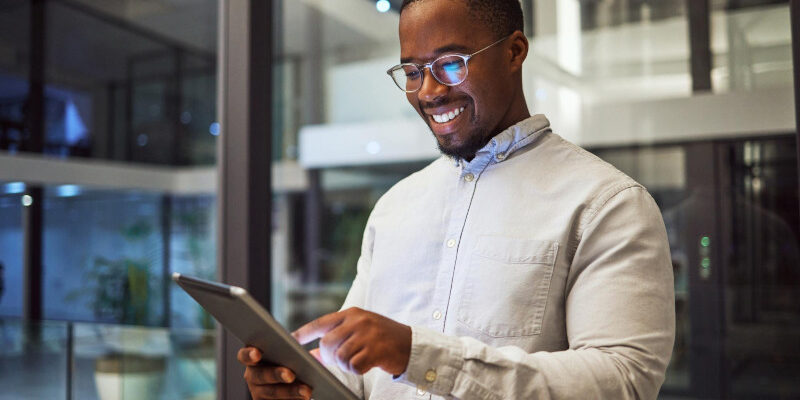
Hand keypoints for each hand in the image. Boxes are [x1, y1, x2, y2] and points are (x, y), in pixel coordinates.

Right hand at [237, 347, 311, 399]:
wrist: (300, 382)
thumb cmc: (295, 361)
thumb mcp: (292, 351)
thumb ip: (294, 344)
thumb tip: (305, 344)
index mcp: (254, 358)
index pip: (245, 356)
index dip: (249, 354)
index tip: (257, 353)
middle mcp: (253, 376)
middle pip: (260, 376)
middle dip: (276, 375)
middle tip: (290, 375)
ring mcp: (259, 393)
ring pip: (272, 393)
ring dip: (290, 392)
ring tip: (305, 390)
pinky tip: (304, 397)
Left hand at [292, 307, 411, 375]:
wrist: (411, 344)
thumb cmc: (382, 339)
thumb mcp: (360, 332)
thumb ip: (338, 338)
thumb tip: (312, 352)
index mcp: (352, 314)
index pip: (321, 322)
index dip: (304, 332)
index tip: (290, 340)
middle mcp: (358, 321)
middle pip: (327, 343)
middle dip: (329, 356)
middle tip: (340, 360)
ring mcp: (367, 335)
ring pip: (339, 356)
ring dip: (345, 365)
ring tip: (356, 362)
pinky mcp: (375, 350)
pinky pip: (354, 366)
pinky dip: (357, 370)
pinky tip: (365, 365)